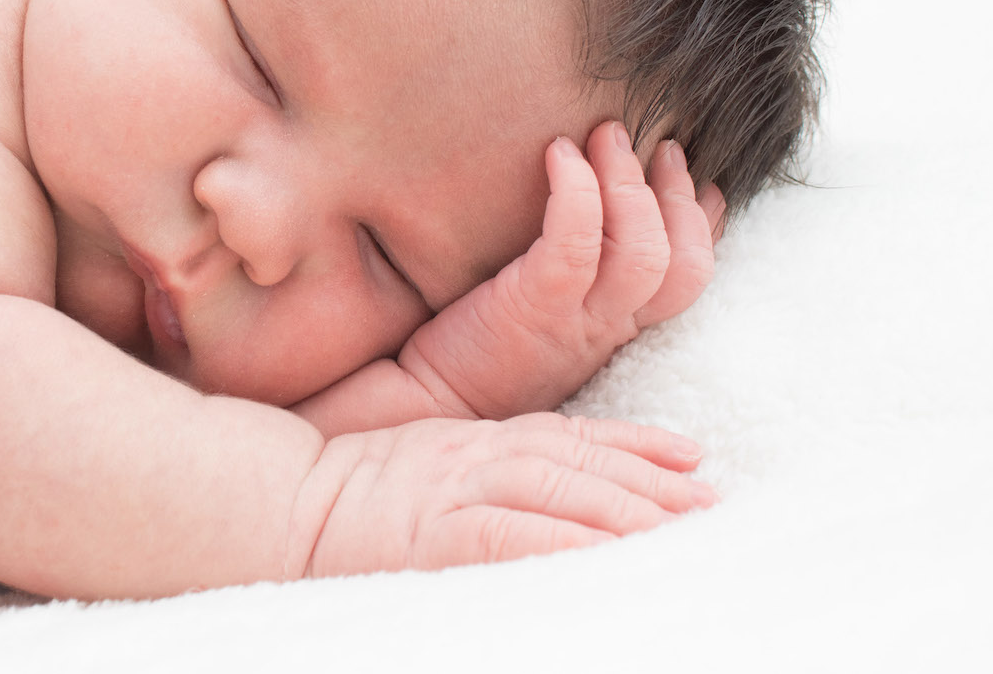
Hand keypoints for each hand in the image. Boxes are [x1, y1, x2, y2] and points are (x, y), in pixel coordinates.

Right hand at [290, 413, 715, 577]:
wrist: (278, 504)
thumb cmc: (348, 492)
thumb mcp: (426, 462)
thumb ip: (484, 466)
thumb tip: (543, 493)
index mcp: (475, 440)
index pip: (571, 438)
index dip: (636, 446)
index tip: (692, 457)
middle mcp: (478, 458)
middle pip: (581, 465)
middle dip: (652, 483)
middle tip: (714, 501)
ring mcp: (458, 493)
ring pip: (560, 494)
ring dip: (628, 510)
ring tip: (686, 528)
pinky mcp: (438, 534)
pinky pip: (513, 537)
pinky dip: (566, 542)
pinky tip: (610, 554)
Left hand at [400, 122, 724, 419]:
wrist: (425, 408)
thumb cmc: (473, 353)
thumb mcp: (543, 320)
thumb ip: (576, 284)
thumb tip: (588, 216)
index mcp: (614, 331)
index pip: (687, 279)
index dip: (704, 224)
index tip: (703, 180)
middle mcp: (606, 329)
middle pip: (682, 265)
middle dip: (678, 194)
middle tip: (658, 143)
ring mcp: (574, 322)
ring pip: (640, 251)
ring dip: (630, 183)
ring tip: (609, 135)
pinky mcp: (532, 310)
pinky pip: (575, 245)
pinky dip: (576, 191)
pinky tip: (559, 153)